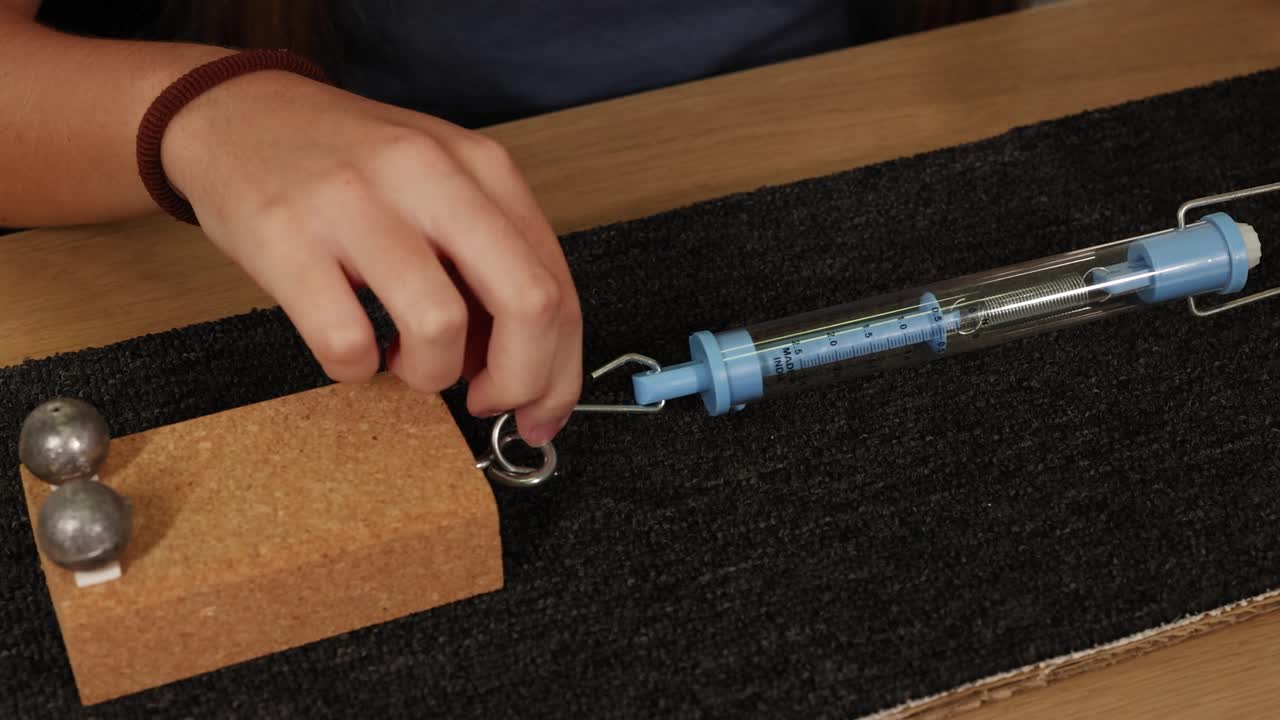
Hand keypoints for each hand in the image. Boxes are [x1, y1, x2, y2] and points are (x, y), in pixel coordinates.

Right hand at [161, 70, 581, 445]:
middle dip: (522, 381)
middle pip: (527, 303)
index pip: (558, 286)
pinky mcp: (287, 237)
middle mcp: (429, 175)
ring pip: (440, 328)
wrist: (234, 111)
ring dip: (429, 374)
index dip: (560, 371)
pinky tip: (351, 346)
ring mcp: (356, 203)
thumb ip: (491, 264)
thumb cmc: (349, 165)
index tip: (541, 410)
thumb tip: (524, 366)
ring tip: (402, 359)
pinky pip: (346, 343)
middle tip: (487, 402)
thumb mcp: (441, 187)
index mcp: (481, 167)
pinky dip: (356, 368)